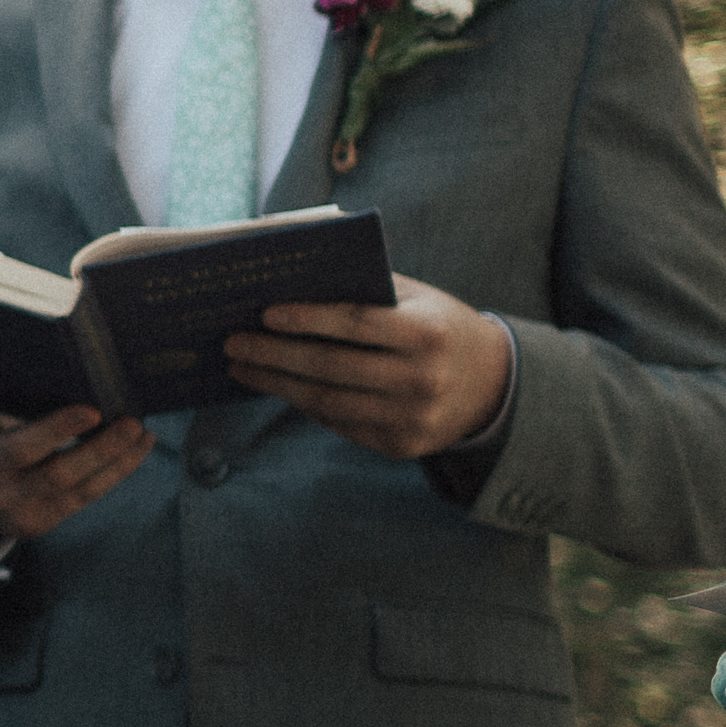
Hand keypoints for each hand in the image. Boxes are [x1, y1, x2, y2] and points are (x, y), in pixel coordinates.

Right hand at [0, 360, 143, 555]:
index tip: (89, 409)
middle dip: (96, 449)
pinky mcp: (41, 522)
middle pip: (53, 474)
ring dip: (115, 459)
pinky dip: (116, 471)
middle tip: (128, 421)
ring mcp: (21, 513)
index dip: (52, 430)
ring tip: (140, 430)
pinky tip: (138, 447)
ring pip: (76, 488)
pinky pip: (84, 497)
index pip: (14, 447)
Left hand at [225, 279, 516, 460]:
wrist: (493, 384)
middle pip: (332, 368)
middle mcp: (422, 379)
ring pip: (329, 402)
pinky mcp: (402, 446)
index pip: (355, 323)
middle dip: (275, 355)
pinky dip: (305, 404)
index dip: (307, 319)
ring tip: (243, 367)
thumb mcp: (418, 299)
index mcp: (427, 333)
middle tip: (233, 344)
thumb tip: (294, 280)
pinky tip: (277, 386)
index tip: (264, 313)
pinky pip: (341, 424)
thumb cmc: (440, 326)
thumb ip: (367, 288)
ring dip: (278, 384)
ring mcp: (412, 418)